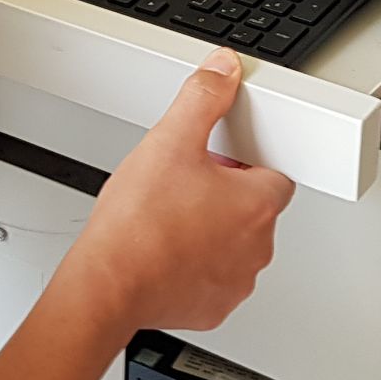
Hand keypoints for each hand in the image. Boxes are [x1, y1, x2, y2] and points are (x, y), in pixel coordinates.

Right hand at [54, 50, 295, 335]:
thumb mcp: (169, 141)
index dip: (242, 163)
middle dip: (223, 197)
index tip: (213, 162)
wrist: (106, 285)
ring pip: (232, 247)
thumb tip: (224, 70)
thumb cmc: (137, 225)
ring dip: (209, 233)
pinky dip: (192, 268)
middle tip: (181, 189)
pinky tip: (162, 252)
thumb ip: (202, 98)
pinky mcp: (212, 308)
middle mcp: (256, 248)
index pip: (273, 173)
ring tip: (167, 220)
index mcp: (256, 204)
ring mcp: (235, 282)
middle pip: (252, 210)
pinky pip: (211, 280)